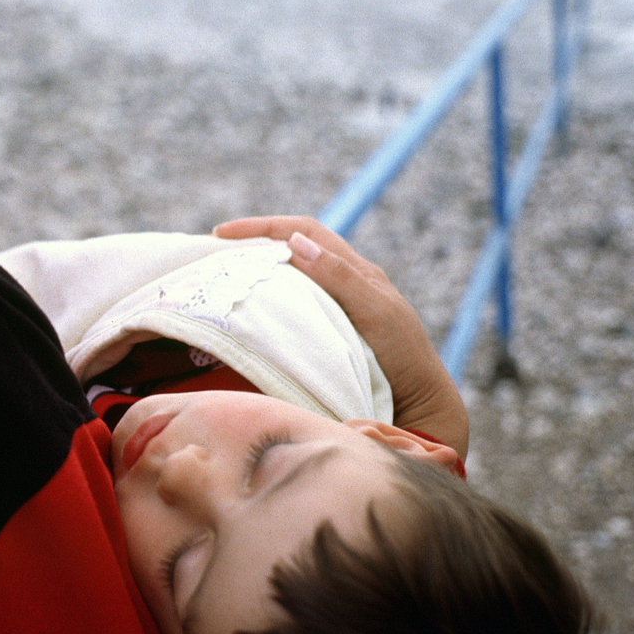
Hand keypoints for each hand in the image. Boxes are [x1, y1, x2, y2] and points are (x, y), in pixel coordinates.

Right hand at [213, 216, 468, 457]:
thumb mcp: (376, 313)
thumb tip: (294, 242)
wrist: (420, 405)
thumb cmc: (403, 358)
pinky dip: (269, 299)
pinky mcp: (330, 332)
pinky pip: (295, 303)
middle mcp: (346, 282)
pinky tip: (251, 313)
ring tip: (223, 282)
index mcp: (356, 270)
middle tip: (213, 257)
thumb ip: (340, 277)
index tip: (220, 235)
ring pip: (291, 277)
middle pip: (292, 248)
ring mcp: (338, 306)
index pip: (302, 231)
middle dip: (252, 244)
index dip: (262, 227)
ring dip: (258, 272)